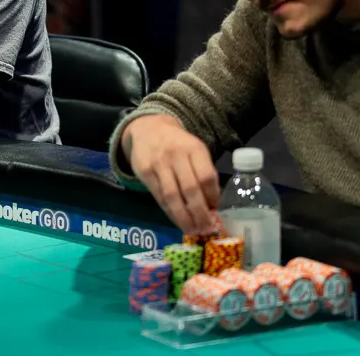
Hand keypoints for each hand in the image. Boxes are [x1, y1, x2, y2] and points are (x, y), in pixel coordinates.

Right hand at [123, 114, 220, 234]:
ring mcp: (158, 163)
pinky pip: (159, 197)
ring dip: (183, 217)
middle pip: (190, 189)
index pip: (206, 177)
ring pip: (172, 196)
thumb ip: (204, 171)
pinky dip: (170, 212)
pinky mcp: (144, 172)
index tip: (215, 210)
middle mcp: (176, 155)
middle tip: (206, 228)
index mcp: (194, 148)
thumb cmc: (178, 144)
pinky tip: (178, 220)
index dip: (212, 197)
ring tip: (192, 230)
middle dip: (199, 212)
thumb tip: (213, 204)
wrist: (148, 129)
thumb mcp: (195, 150)